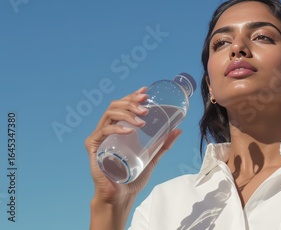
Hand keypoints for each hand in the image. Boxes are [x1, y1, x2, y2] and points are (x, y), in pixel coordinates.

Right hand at [84, 86, 181, 203]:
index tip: (145, 91)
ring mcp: (99, 138)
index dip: (132, 96)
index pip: (122, 107)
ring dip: (127, 113)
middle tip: (146, 105)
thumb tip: (178, 130)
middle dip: (131, 102)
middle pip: (115, 106)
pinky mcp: (93, 147)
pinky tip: (129, 130)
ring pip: (109, 114)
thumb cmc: (132, 177)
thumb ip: (163, 144)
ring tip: (142, 119)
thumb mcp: (152, 157)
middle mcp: (107, 130)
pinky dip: (117, 127)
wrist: (121, 196)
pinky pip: (103, 131)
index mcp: (118, 130)